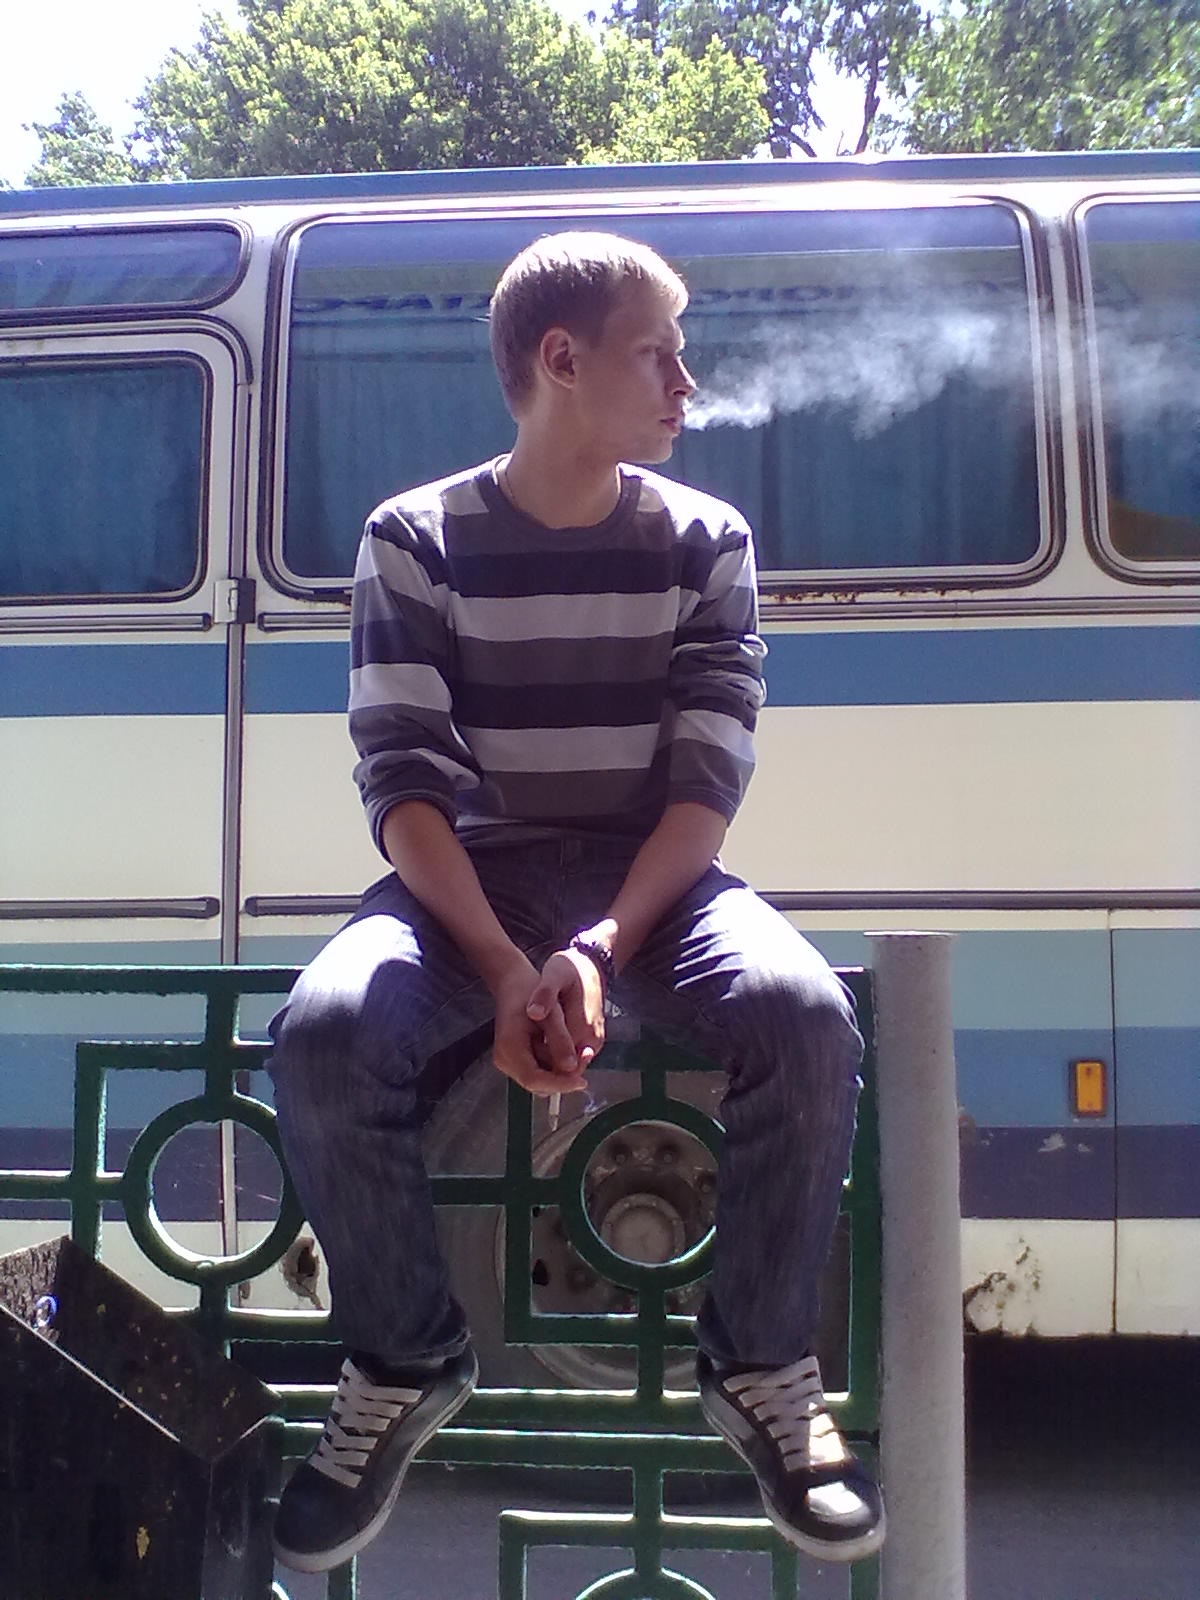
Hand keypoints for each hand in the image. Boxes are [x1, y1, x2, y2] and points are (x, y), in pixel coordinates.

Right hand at [488, 954, 589, 1097]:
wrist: (513, 984)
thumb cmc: (530, 993)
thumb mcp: (551, 1015)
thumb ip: (560, 1041)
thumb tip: (572, 1067)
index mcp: (509, 1047)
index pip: (534, 1079)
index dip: (559, 1084)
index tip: (581, 1082)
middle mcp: (504, 1059)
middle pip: (536, 1084)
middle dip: (561, 1078)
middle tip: (582, 1061)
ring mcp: (507, 1061)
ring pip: (538, 1079)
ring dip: (558, 1070)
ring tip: (568, 1043)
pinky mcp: (514, 1060)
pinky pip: (537, 1071)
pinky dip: (552, 1064)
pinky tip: (558, 1045)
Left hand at [528, 948, 605, 1073]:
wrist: (589, 963)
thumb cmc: (571, 968)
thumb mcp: (555, 974)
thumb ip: (545, 995)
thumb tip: (534, 1014)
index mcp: (584, 1028)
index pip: (563, 1065)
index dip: (542, 1070)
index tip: (521, 1063)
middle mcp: (592, 1041)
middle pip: (566, 1070)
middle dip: (544, 1069)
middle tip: (521, 1055)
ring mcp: (593, 1041)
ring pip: (569, 1066)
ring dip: (548, 1062)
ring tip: (529, 1046)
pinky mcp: (591, 1040)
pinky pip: (572, 1056)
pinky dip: (555, 1054)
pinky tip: (539, 1041)